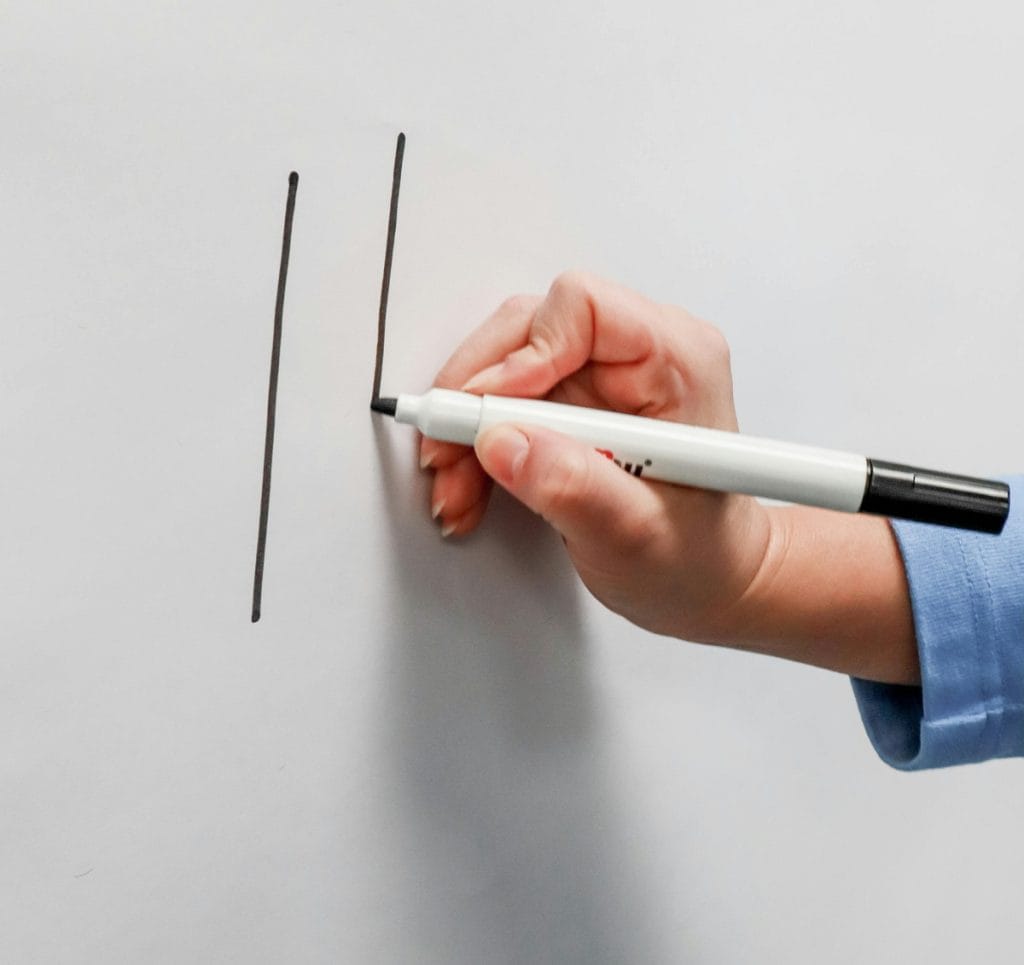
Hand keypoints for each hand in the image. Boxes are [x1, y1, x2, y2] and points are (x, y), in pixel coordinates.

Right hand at [420, 272, 773, 643]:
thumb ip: (574, 488)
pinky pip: (507, 403)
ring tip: (456, 491)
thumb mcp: (638, 536)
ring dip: (468, 431)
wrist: (708, 581)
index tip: (488, 415)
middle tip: (446, 454)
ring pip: (505, 368)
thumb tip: (502, 442)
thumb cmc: (700, 557)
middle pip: (528, 332)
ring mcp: (603, 377)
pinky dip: (479, 446)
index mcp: (677, 360)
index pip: (583, 309)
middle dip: (476, 399)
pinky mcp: (576, 403)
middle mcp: (639, 354)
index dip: (523, 356)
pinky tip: (471, 488)